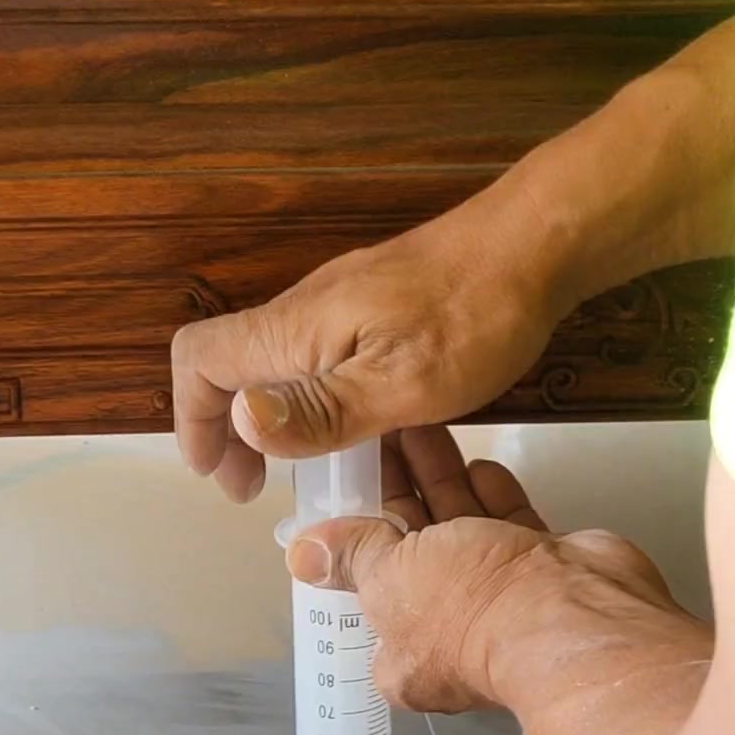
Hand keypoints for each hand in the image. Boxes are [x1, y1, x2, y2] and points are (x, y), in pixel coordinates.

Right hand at [171, 188, 566, 503]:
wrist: (539, 245)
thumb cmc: (476, 316)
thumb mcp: (401, 384)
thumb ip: (320, 411)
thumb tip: (241, 423)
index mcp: (298, 328)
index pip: (201, 360)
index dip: (194, 421)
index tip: (221, 476)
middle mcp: (305, 311)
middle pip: (228, 365)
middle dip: (227, 432)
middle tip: (256, 489)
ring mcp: (338, 306)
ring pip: (270, 365)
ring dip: (269, 422)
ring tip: (299, 473)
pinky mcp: (371, 308)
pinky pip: (313, 359)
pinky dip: (308, 403)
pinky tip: (349, 435)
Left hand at [285, 428, 692, 715]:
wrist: (573, 613)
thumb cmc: (468, 606)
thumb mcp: (391, 578)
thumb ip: (352, 555)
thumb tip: (301, 556)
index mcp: (403, 656)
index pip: (370, 592)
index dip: (356, 539)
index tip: (346, 485)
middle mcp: (451, 634)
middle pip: (414, 553)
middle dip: (397, 493)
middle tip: (378, 433)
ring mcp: (503, 600)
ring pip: (462, 529)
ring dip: (441, 480)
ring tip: (418, 422)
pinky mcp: (546, 569)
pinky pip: (511, 524)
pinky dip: (492, 494)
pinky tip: (477, 458)